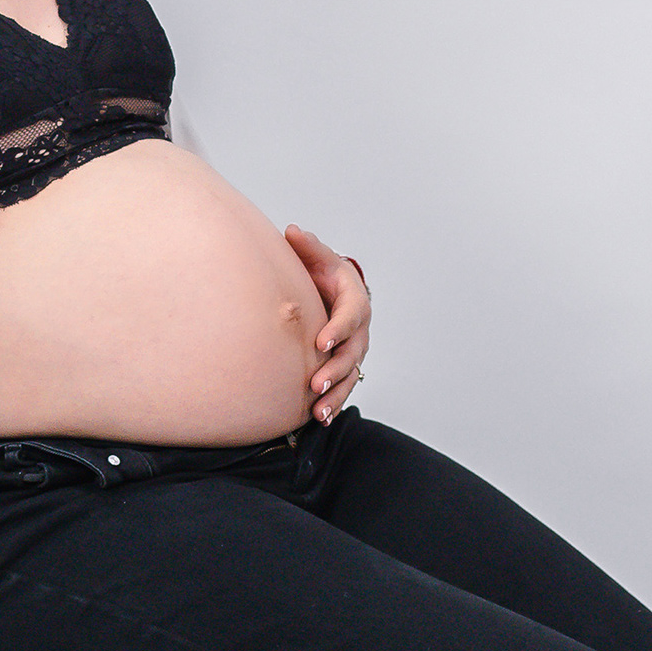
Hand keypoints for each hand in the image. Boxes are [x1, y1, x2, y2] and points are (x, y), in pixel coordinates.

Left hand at [285, 225, 371, 423]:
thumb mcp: (318, 258)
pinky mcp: (345, 366)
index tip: (320, 343)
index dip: (338, 330)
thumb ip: (308, 248)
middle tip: (315, 384)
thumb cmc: (323, 274)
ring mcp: (354, 350)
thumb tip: (292, 232)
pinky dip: (334, 403)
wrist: (331, 292)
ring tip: (318, 411)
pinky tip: (320, 418)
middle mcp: (359, 330)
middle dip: (334, 371)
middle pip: (352, 353)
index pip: (351, 317)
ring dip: (335, 394)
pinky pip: (343, 387)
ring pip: (350, 376)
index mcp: (355, 301)